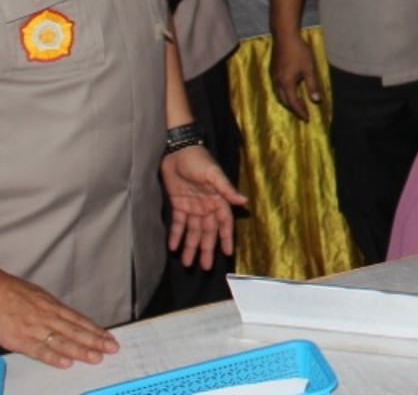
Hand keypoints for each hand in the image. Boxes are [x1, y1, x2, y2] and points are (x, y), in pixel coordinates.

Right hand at [0, 270, 117, 366]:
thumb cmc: (6, 291)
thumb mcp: (34, 296)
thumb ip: (47, 309)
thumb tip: (59, 318)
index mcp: (51, 306)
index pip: (78, 320)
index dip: (95, 330)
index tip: (109, 337)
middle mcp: (47, 316)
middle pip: (76, 330)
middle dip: (96, 340)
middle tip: (113, 348)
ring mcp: (33, 328)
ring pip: (62, 341)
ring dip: (81, 350)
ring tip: (97, 357)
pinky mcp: (18, 339)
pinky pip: (39, 350)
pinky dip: (53, 357)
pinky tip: (66, 363)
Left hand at [160, 144, 247, 267]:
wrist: (176, 149)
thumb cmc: (198, 159)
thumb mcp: (213, 173)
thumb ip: (226, 189)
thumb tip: (244, 202)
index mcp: (217, 199)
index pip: (224, 223)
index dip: (226, 238)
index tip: (228, 253)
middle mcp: (206, 206)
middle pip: (207, 232)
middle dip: (206, 249)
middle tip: (205, 266)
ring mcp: (192, 206)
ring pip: (192, 232)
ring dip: (190, 247)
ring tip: (187, 264)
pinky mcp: (178, 204)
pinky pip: (178, 224)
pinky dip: (176, 236)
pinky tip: (173, 248)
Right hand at [269, 31, 321, 121]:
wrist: (284, 36)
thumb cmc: (299, 51)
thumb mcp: (309, 68)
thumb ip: (312, 85)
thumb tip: (316, 101)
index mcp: (286, 83)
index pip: (293, 102)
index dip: (300, 111)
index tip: (306, 118)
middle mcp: (277, 82)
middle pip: (284, 100)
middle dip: (293, 108)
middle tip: (303, 113)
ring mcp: (273, 76)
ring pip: (279, 94)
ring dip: (288, 101)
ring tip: (298, 104)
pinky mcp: (272, 70)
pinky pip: (277, 87)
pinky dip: (284, 93)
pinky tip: (290, 90)